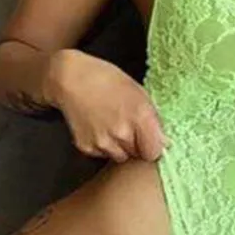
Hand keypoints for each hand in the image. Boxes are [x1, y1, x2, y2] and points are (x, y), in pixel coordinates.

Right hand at [46, 49, 167, 162]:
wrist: (70, 78)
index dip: (153, 147)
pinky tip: (99, 127)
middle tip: (128, 127)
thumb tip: (164, 141)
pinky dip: (103, 145)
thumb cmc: (106, 79)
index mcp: (140, 116)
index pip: (155, 152)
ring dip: (120, 147)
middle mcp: (122, 132)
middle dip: (137, 145)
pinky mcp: (86, 146)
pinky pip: (103, 154)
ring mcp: (103, 142)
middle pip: (138, 155)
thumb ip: (153, 118)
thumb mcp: (138, 92)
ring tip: (112, 125)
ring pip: (121, 156)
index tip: (150, 141)